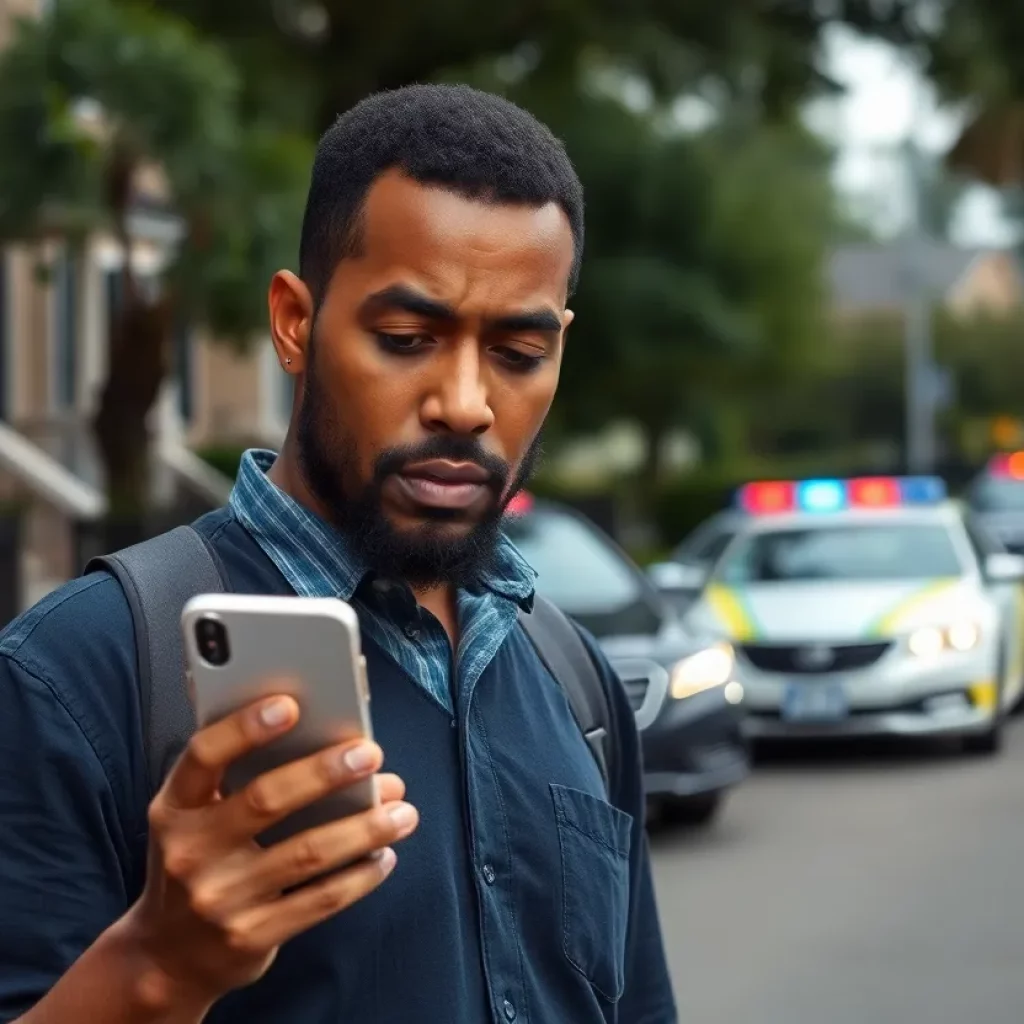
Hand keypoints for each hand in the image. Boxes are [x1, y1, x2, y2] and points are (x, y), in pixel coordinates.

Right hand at [127, 694, 417, 1009]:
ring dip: (365, 828)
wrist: (167, 959)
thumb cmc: (199, 862)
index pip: (204, 756)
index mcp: (174, 808)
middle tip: (371, 754)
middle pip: (265, 800)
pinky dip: (361, 875)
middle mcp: (189, 852)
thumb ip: (240, 779)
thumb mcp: (196, 819)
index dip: (244, 727)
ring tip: (403, 811)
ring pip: (307, 853)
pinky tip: (385, 855)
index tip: (290, 705)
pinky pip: (320, 900)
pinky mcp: (250, 937)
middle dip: (325, 772)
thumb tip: (333, 744)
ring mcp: (219, 899)